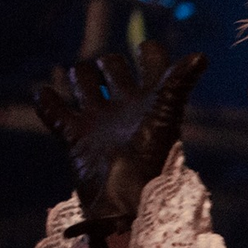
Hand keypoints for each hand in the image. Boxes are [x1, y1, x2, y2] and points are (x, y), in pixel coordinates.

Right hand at [33, 41, 208, 247]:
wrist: (126, 196)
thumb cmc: (152, 157)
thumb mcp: (166, 113)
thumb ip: (178, 83)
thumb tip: (201, 56)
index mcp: (151, 100)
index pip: (151, 63)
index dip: (148, 53)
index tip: (144, 51)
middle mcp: (126, 107)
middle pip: (112, 67)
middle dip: (108, 63)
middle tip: (107, 71)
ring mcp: (99, 121)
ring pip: (83, 83)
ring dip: (78, 76)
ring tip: (81, 82)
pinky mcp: (75, 137)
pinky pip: (54, 113)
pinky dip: (46, 102)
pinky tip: (46, 95)